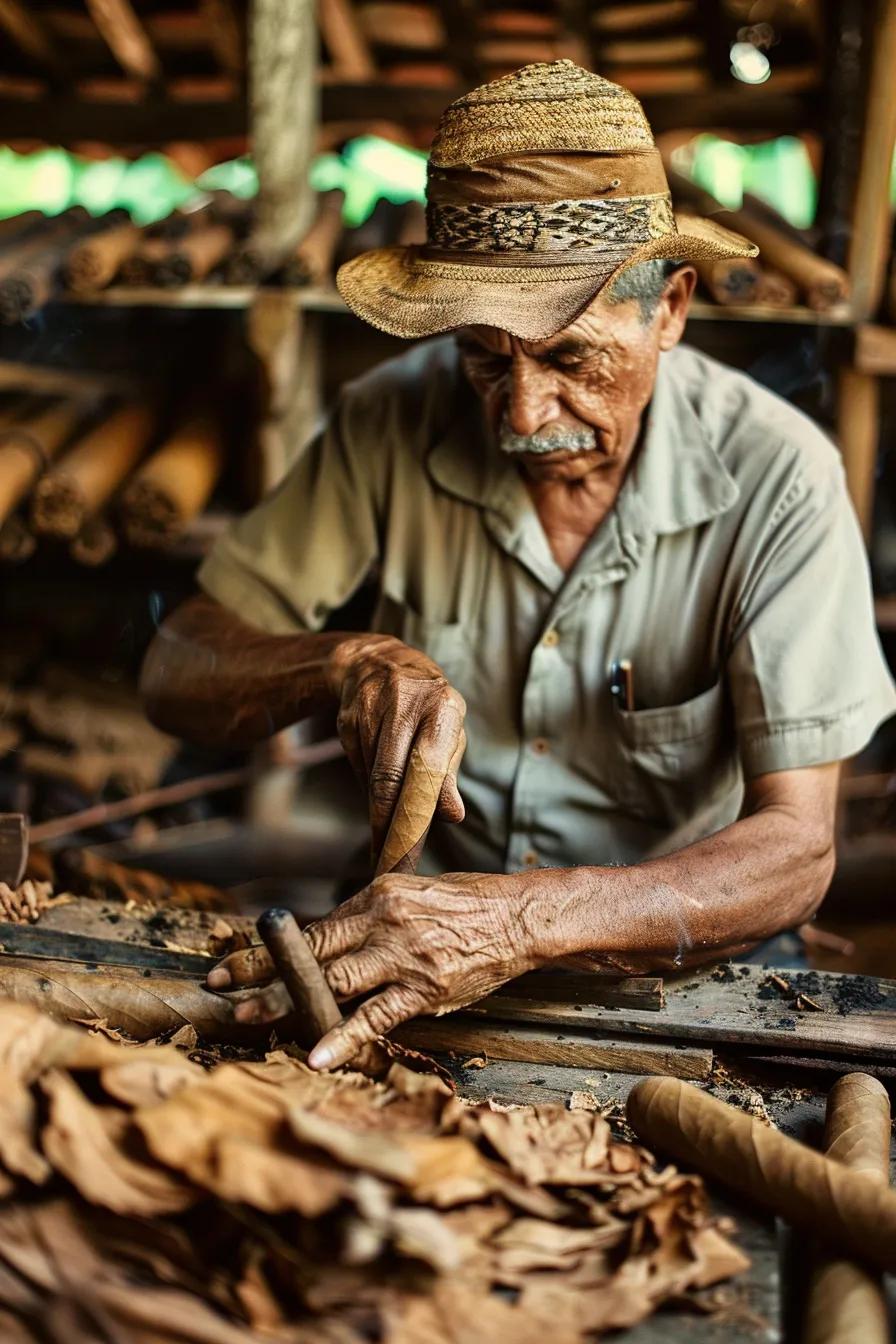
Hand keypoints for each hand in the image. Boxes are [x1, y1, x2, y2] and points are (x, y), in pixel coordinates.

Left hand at [206, 870, 549, 1067]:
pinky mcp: (424, 989)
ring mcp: (403, 957)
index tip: (227, 961)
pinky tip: (317, 1054)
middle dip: (259, 972)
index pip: (310, 926)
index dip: (265, 947)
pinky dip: (344, 1036)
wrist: (518, 916)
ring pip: (333, 981)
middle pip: (310, 951)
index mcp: (376, 896)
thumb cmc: (465, 905)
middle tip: (218, 990)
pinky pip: (377, 1016)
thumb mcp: (410, 896)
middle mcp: (383, 922)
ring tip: (249, 1018)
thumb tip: (324, 943)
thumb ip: (368, 919)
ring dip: (287, 1000)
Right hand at [325, 635, 466, 871]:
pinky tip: (379, 793)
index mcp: (442, 707)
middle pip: (388, 779)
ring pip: (370, 778)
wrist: (377, 663)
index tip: (411, 849)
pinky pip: (357, 768)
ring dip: (379, 811)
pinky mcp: (347, 721)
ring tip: (387, 836)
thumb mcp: (449, 731)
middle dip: (387, 826)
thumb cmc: (428, 707)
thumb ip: (448, 774)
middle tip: (390, 861)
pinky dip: (368, 789)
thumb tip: (453, 815)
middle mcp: (404, 704)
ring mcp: (370, 711)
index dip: (417, 811)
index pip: (427, 768)